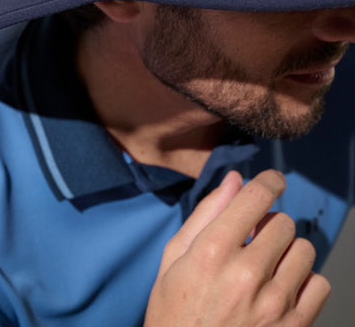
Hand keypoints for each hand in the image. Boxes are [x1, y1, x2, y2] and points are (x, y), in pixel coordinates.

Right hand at [144, 170, 330, 326]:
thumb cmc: (174, 313)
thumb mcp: (174, 259)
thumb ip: (206, 214)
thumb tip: (234, 179)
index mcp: (212, 251)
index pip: (257, 196)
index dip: (270, 181)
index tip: (273, 181)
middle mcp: (246, 274)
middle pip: (283, 222)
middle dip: (268, 224)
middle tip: (254, 240)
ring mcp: (273, 304)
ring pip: (303, 250)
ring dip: (287, 252)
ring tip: (267, 266)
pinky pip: (319, 284)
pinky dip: (304, 282)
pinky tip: (281, 288)